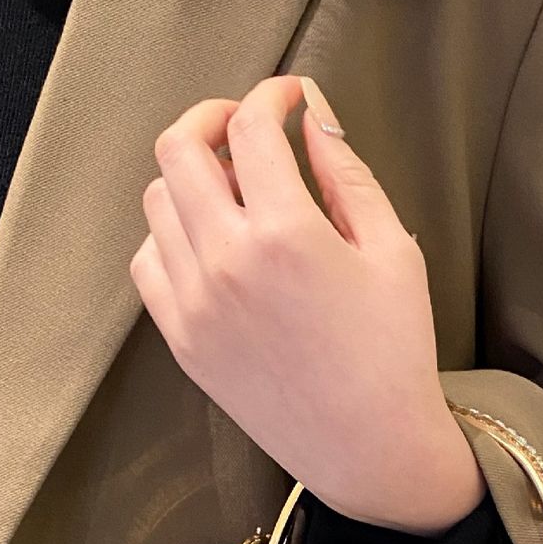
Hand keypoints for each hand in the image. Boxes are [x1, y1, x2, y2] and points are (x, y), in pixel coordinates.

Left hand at [129, 73, 486, 535]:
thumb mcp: (393, 251)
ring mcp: (194, 304)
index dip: (271, 95)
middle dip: (213, 118)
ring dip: (191, 178)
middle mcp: (225, 262)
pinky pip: (148, 262)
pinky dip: (171, 236)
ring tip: (234, 190)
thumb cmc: (393, 351)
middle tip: (246, 128)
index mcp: (286, 233)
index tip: (290, 97)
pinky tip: (211, 243)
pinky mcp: (182, 340)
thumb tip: (313, 115)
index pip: (251, 127)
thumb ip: (347, 174)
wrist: (368, 447)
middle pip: (178, 147)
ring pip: (157, 200)